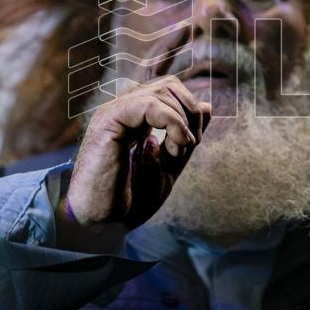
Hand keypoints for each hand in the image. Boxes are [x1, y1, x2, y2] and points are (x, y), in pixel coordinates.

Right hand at [59, 76, 210, 240]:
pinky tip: (173, 146)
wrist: (102, 225)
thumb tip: (207, 107)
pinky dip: (172, 122)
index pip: (172, 90)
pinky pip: (149, 104)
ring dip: (182, 121)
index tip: (191, 144)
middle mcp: (124, 110)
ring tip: (177, 151)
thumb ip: (185, 138)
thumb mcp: (169, 167)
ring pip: (163, 90)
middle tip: (188, 145)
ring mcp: (115, 112)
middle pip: (170, 84)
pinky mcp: (109, 121)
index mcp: (136, 118)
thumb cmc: (130, 201)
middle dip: (190, 112)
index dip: (191, 112)